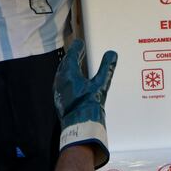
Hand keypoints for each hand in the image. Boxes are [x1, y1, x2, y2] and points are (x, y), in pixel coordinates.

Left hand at [54, 39, 117, 167]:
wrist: (79, 127)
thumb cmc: (89, 105)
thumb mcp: (100, 85)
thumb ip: (106, 68)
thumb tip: (112, 54)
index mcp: (69, 74)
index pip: (72, 56)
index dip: (76, 48)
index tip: (79, 43)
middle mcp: (60, 80)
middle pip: (65, 64)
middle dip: (73, 56)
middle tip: (79, 50)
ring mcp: (58, 90)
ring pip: (62, 73)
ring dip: (70, 67)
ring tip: (77, 63)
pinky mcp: (59, 99)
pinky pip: (62, 82)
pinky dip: (68, 77)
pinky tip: (74, 81)